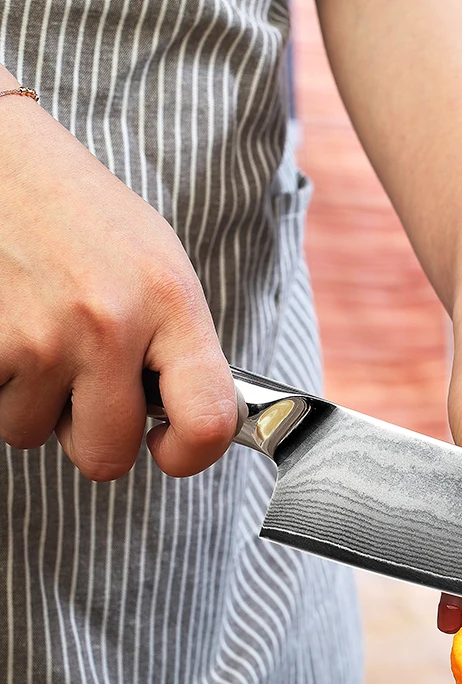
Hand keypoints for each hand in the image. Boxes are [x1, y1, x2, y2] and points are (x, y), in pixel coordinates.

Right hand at [0, 76, 235, 479]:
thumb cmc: (82, 216)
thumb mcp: (158, 268)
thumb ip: (178, 347)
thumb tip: (190, 425)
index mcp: (171, 303)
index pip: (207, 421)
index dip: (189, 455)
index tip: (168, 448)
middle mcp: (108, 324)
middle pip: (106, 455)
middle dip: (91, 435)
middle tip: (83, 386)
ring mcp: (38, 336)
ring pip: (32, 434)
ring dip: (32, 402)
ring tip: (37, 334)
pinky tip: (7, 327)